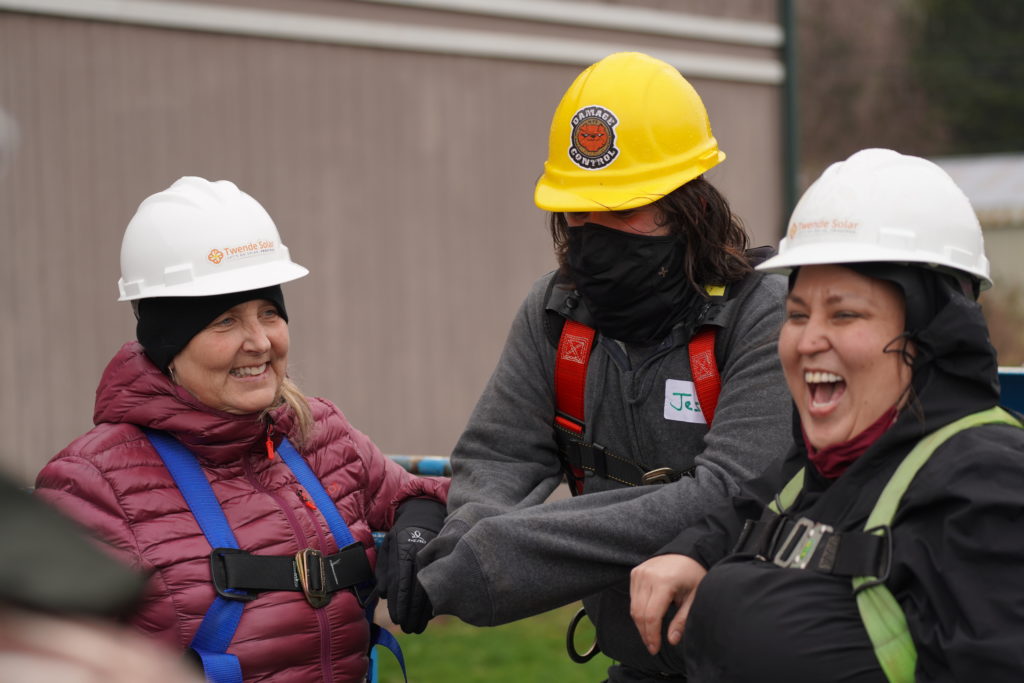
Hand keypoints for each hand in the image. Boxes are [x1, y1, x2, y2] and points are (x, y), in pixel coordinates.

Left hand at [376, 499, 445, 633]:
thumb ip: (384, 569)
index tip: (397, 618)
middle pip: (417, 588)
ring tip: (417, 627)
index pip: (403, 580)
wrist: (425, 513)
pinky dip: (434, 600)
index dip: (400, 601)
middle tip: (407, 628)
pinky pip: (440, 583)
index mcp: (405, 550)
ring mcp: (435, 557)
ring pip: (430, 587)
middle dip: (412, 611)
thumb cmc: (402, 533)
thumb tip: (384, 594)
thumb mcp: (387, 545)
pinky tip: (430, 615)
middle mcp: (422, 554)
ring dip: (424, 611)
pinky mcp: (444, 559)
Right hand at [629, 554, 706, 654]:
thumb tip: (672, 640)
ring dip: (640, 624)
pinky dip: (639, 611)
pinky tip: (648, 619)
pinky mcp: (635, 572)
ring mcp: (639, 572)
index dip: (652, 635)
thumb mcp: (694, 598)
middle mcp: (647, 576)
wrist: (687, 552)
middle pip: (639, 613)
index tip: (655, 649)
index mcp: (664, 582)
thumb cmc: (693, 575)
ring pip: (634, 607)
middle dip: (645, 633)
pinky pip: (633, 597)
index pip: (651, 615)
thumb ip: (682, 620)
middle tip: (652, 647)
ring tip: (650, 636)